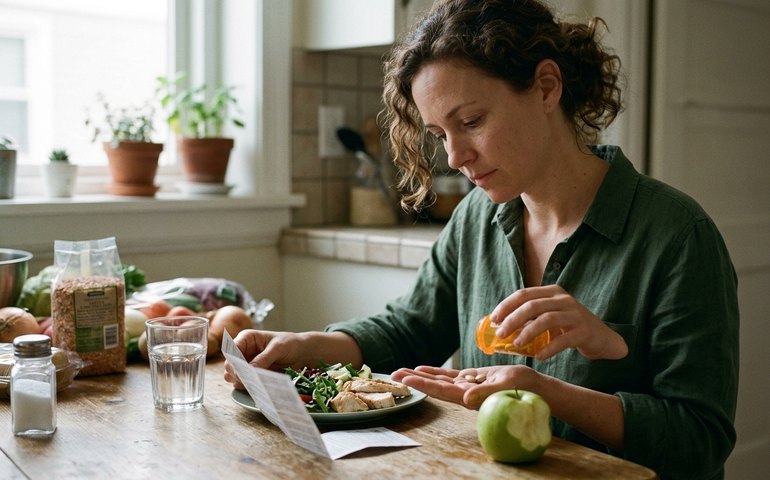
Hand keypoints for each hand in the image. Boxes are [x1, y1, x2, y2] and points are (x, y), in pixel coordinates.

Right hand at [223, 329, 306, 389]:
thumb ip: (263, 359)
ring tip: (255, 386)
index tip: (241, 374)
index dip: (232, 363)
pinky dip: (247, 386)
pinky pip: (243, 382)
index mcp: (246, 338)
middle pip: (230, 365)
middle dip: (237, 375)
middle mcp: (243, 350)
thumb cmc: (290, 344)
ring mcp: (246, 362)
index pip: (231, 351)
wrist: (301, 352)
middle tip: (250, 382)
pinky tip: (257, 388)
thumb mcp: (277, 349)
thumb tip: (249, 371)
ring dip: (241, 382)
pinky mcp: (251, 373)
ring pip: (233, 375)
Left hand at [391, 365, 539, 408]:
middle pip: (435, 386)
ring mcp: (469, 387)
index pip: (441, 390)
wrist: (538, 390)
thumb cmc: (525, 389)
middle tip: (393, 373)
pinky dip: (436, 372)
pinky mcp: (474, 380)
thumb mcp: (506, 386)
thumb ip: (484, 393)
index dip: (423, 384)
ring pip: (440, 381)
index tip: (406, 379)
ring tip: (402, 370)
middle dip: (415, 379)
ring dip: (421, 375)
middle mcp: (466, 394)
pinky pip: (451, 376)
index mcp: (471, 397)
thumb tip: (465, 400)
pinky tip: (423, 368)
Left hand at [491, 285, 627, 359]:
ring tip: (517, 345)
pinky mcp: (584, 330)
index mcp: (551, 292)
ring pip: (546, 319)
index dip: (506, 306)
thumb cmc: (569, 327)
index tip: (493, 319)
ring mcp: (575, 314)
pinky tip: (539, 356)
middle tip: (501, 334)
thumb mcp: (549, 316)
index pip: (524, 294)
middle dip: (513, 320)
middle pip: (532, 306)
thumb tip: (500, 327)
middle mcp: (563, 299)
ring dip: (528, 332)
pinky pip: (563, 339)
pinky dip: (549, 348)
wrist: (601, 337)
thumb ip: (530, 317)